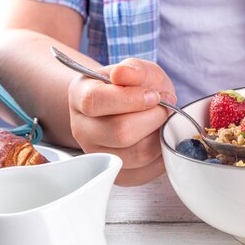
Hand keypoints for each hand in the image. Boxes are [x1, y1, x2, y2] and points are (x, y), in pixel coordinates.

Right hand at [68, 58, 175, 185]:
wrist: (132, 107)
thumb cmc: (134, 88)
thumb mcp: (137, 70)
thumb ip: (134, 69)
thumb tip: (122, 74)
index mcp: (80, 97)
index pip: (95, 101)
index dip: (132, 99)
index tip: (154, 95)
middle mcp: (82, 129)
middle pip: (120, 132)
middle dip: (153, 119)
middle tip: (164, 108)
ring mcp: (98, 155)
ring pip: (137, 155)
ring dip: (159, 137)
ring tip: (161, 123)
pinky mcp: (117, 175)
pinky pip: (146, 172)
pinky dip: (161, 156)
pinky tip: (160, 139)